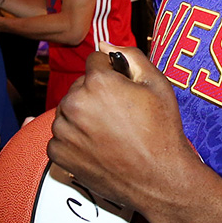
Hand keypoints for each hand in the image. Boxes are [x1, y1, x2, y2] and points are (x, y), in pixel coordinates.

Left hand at [48, 48, 197, 222]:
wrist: (160, 178)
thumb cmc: (162, 131)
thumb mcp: (157, 84)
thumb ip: (130, 55)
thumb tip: (104, 44)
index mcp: (97, 82)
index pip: (95, 61)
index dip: (112, 73)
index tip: (124, 89)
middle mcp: (75, 103)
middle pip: (79, 86)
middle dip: (95, 95)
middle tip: (120, 115)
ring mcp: (64, 131)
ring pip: (68, 111)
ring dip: (82, 117)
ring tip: (109, 132)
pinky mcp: (59, 154)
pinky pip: (60, 136)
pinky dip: (74, 140)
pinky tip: (97, 146)